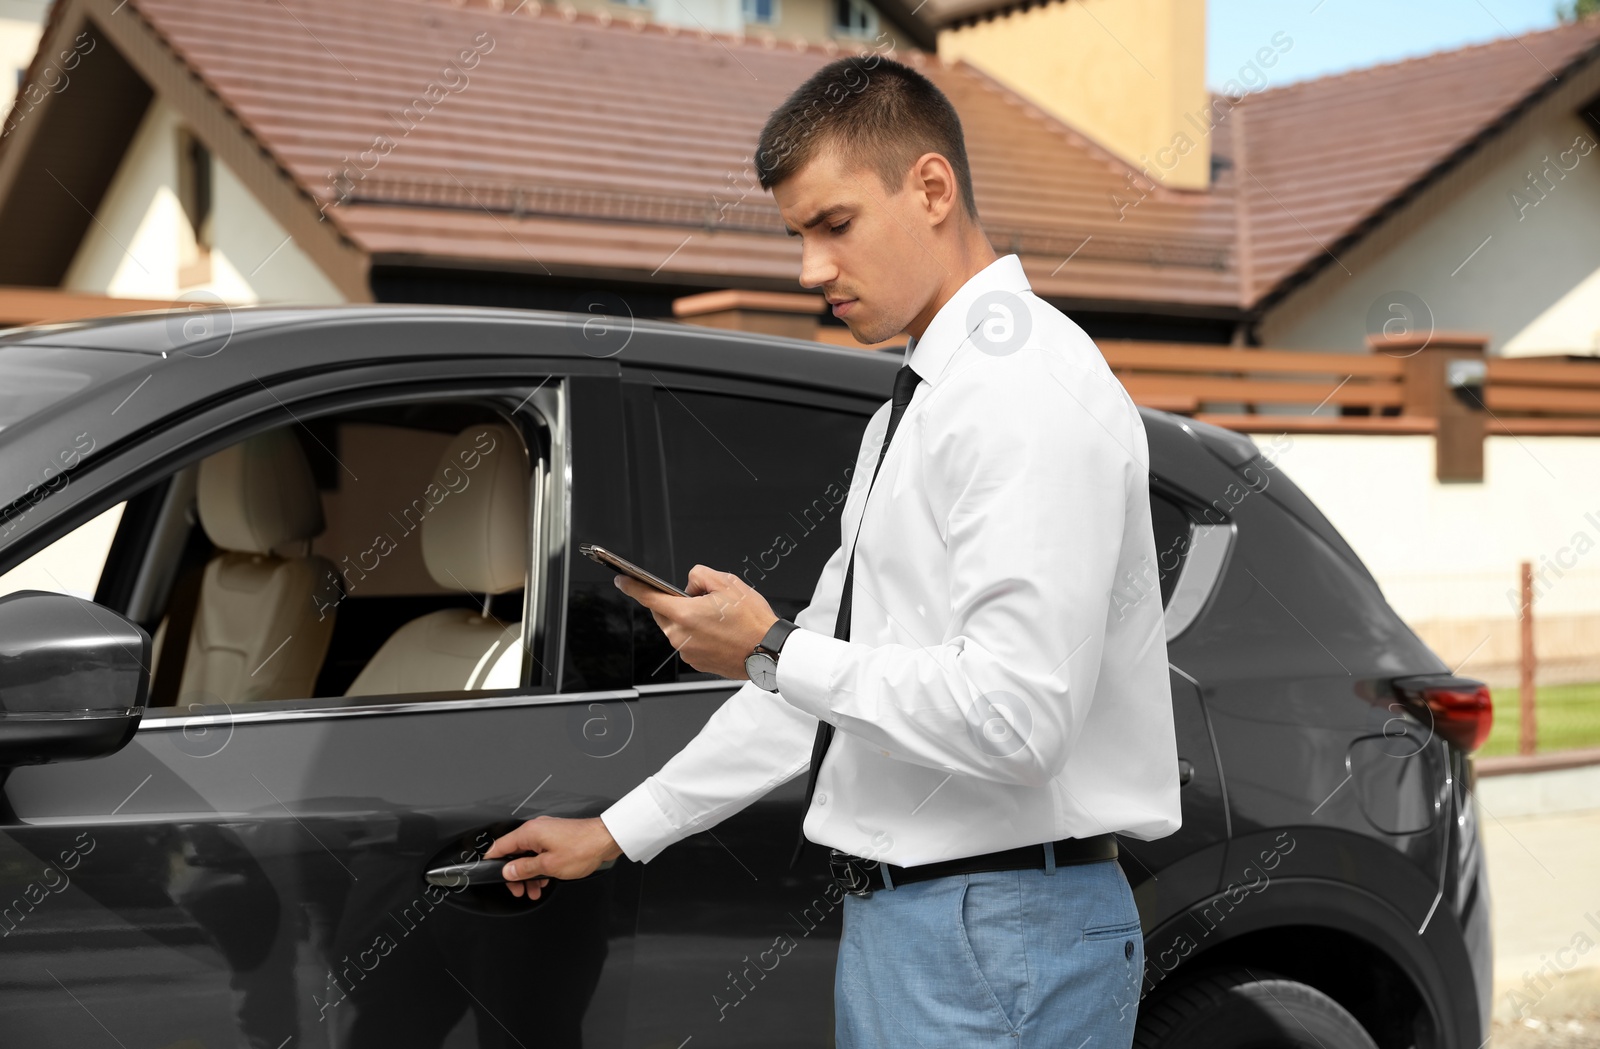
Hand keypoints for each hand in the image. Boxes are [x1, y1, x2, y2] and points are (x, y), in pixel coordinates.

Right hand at [483, 816, 623, 897]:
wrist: (607, 839)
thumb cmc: (582, 848)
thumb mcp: (549, 865)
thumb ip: (524, 869)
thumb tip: (507, 871)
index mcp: (530, 832)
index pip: (500, 846)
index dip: (493, 862)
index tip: (489, 873)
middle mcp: (536, 829)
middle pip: (514, 853)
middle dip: (515, 874)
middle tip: (518, 890)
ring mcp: (547, 832)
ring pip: (529, 855)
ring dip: (529, 874)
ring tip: (534, 891)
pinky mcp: (556, 837)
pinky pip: (541, 853)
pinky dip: (540, 867)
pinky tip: (545, 880)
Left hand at [615, 565, 778, 679]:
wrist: (768, 651)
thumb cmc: (752, 620)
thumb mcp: (728, 582)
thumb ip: (699, 576)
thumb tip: (689, 587)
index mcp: (684, 615)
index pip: (649, 597)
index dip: (632, 587)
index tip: (622, 581)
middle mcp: (680, 636)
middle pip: (663, 613)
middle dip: (675, 603)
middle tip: (703, 599)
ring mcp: (687, 652)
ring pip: (677, 628)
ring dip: (689, 619)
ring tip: (718, 618)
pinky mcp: (696, 663)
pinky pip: (688, 642)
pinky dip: (697, 634)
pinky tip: (719, 632)